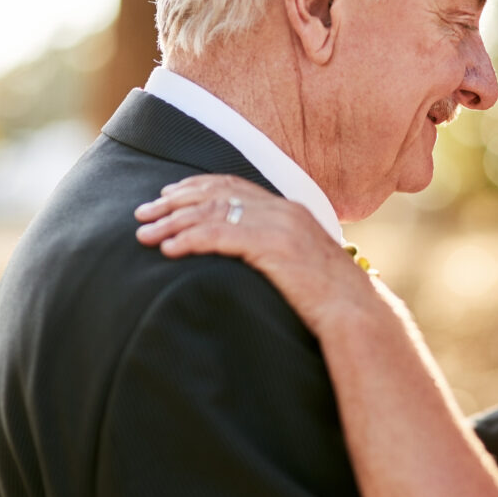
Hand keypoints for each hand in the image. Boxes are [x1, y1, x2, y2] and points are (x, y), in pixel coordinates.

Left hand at [134, 174, 381, 332]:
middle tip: (142, 214)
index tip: (165, 196)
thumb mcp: (299, 261)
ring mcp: (280, 226)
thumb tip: (242, 250)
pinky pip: (222, 236)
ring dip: (174, 223)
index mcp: (289, 208)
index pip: (232, 185)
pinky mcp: (274, 247)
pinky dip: (191, 240)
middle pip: (217, 194)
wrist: (355, 311)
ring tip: (145, 235)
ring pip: (214, 213)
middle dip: (173, 203)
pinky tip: (170, 250)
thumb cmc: (328, 297)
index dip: (194, 187)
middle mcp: (283, 209)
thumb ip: (273, 246)